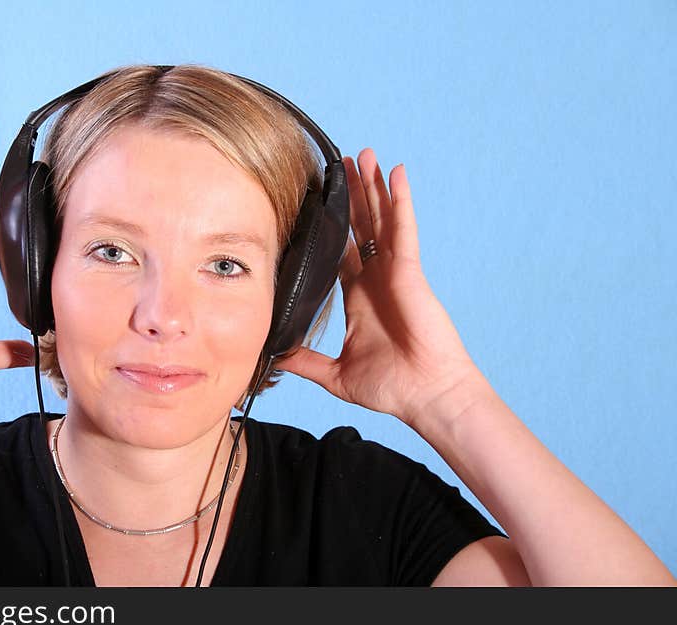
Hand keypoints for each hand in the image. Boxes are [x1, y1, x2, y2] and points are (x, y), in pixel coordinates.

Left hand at [277, 150, 481, 424]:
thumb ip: (305, 361)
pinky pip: (404, 230)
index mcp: (360, 297)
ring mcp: (396, 273)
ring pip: (382, 219)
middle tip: (339, 163)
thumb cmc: (390, 387)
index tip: (316, 204)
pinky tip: (395, 173)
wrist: (424, 396)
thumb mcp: (335, 373)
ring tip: (363, 155)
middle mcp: (377, 279)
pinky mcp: (410, 273)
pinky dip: (400, 201)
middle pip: (361, 227)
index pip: (341, 252)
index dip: (330, 227)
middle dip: (351, 196)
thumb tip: (273, 357)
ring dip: (372, 187)